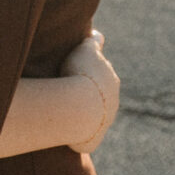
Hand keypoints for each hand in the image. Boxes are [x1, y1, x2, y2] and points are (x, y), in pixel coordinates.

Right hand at [61, 30, 120, 152]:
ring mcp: (103, 122)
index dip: (88, 70)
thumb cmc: (79, 74)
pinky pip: (83, 135)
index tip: (77, 69)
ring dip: (81, 112)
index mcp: (111, 80)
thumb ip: (92, 42)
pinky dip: (76, 132)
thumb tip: (98, 35)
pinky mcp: (92, 139)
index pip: (102, 73)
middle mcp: (112, 102)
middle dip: (87, 92)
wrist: (78, 107)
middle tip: (67, 88)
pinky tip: (63, 127)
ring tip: (62, 108)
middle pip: (100, 96)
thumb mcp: (85, 50)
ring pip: (93, 115)